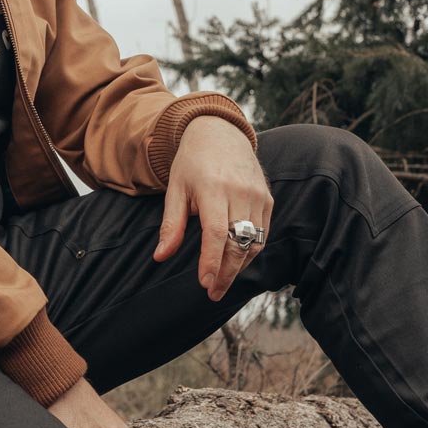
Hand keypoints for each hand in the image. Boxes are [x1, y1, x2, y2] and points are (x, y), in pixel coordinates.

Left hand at [152, 116, 271, 302]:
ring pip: (253, 242)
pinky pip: (262, 234)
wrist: (220, 133)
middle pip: (238, 243)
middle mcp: (240, 193)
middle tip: (212, 293)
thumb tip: (160, 257)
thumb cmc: (192, 163)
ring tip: (222, 282)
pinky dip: (250, 252)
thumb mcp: (175, 189)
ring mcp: (257, 196)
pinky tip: (236, 263)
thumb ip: (170, 224)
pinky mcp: (267, 199)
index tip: (204, 284)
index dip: (212, 261)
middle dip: (226, 273)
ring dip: (239, 267)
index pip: (217, 233)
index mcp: (214, 188)